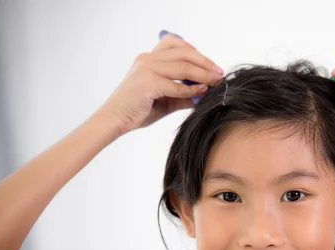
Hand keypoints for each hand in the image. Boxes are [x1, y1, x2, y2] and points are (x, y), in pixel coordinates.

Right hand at [96, 33, 223, 135]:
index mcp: (149, 58)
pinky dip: (192, 89)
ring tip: (215, 82)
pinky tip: (202, 92)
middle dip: (205, 62)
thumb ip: (184, 94)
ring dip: (203, 74)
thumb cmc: (138, 109)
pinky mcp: (147, 83)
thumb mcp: (166, 100)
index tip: (212, 66)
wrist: (115, 120)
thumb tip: (205, 93)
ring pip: (183, 66)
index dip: (197, 53)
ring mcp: (146, 69)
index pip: (177, 44)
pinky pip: (177, 85)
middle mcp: (147, 59)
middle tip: (219, 73)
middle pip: (184, 52)